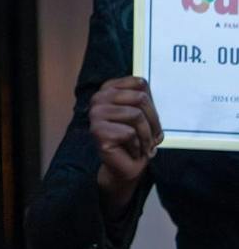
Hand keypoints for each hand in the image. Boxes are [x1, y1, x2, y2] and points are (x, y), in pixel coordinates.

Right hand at [89, 75, 161, 213]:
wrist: (128, 166)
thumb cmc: (137, 139)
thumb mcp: (144, 114)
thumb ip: (142, 96)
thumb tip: (142, 82)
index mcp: (108, 89)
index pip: (139, 83)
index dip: (152, 103)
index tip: (149, 119)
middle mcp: (98, 99)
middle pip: (140, 98)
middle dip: (153, 121)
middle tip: (152, 136)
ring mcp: (95, 115)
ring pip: (136, 115)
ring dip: (146, 135)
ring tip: (143, 145)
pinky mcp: (98, 132)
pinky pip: (130, 133)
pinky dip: (138, 146)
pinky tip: (132, 151)